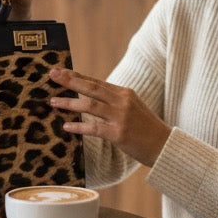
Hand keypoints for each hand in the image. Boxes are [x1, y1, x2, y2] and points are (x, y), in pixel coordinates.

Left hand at [49, 66, 169, 167]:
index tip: (61, 70)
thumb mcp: (133, 108)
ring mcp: (121, 117)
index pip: (96, 82)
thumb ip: (114, 102)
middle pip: (91, 87)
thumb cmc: (146, 129)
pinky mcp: (119, 134)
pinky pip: (94, 128)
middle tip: (52, 75)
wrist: (165, 146)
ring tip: (52, 101)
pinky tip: (66, 126)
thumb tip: (92, 97)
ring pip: (90, 105)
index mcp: (125, 93)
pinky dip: (79, 126)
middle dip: (70, 80)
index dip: (77, 76)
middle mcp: (122, 101)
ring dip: (69, 102)